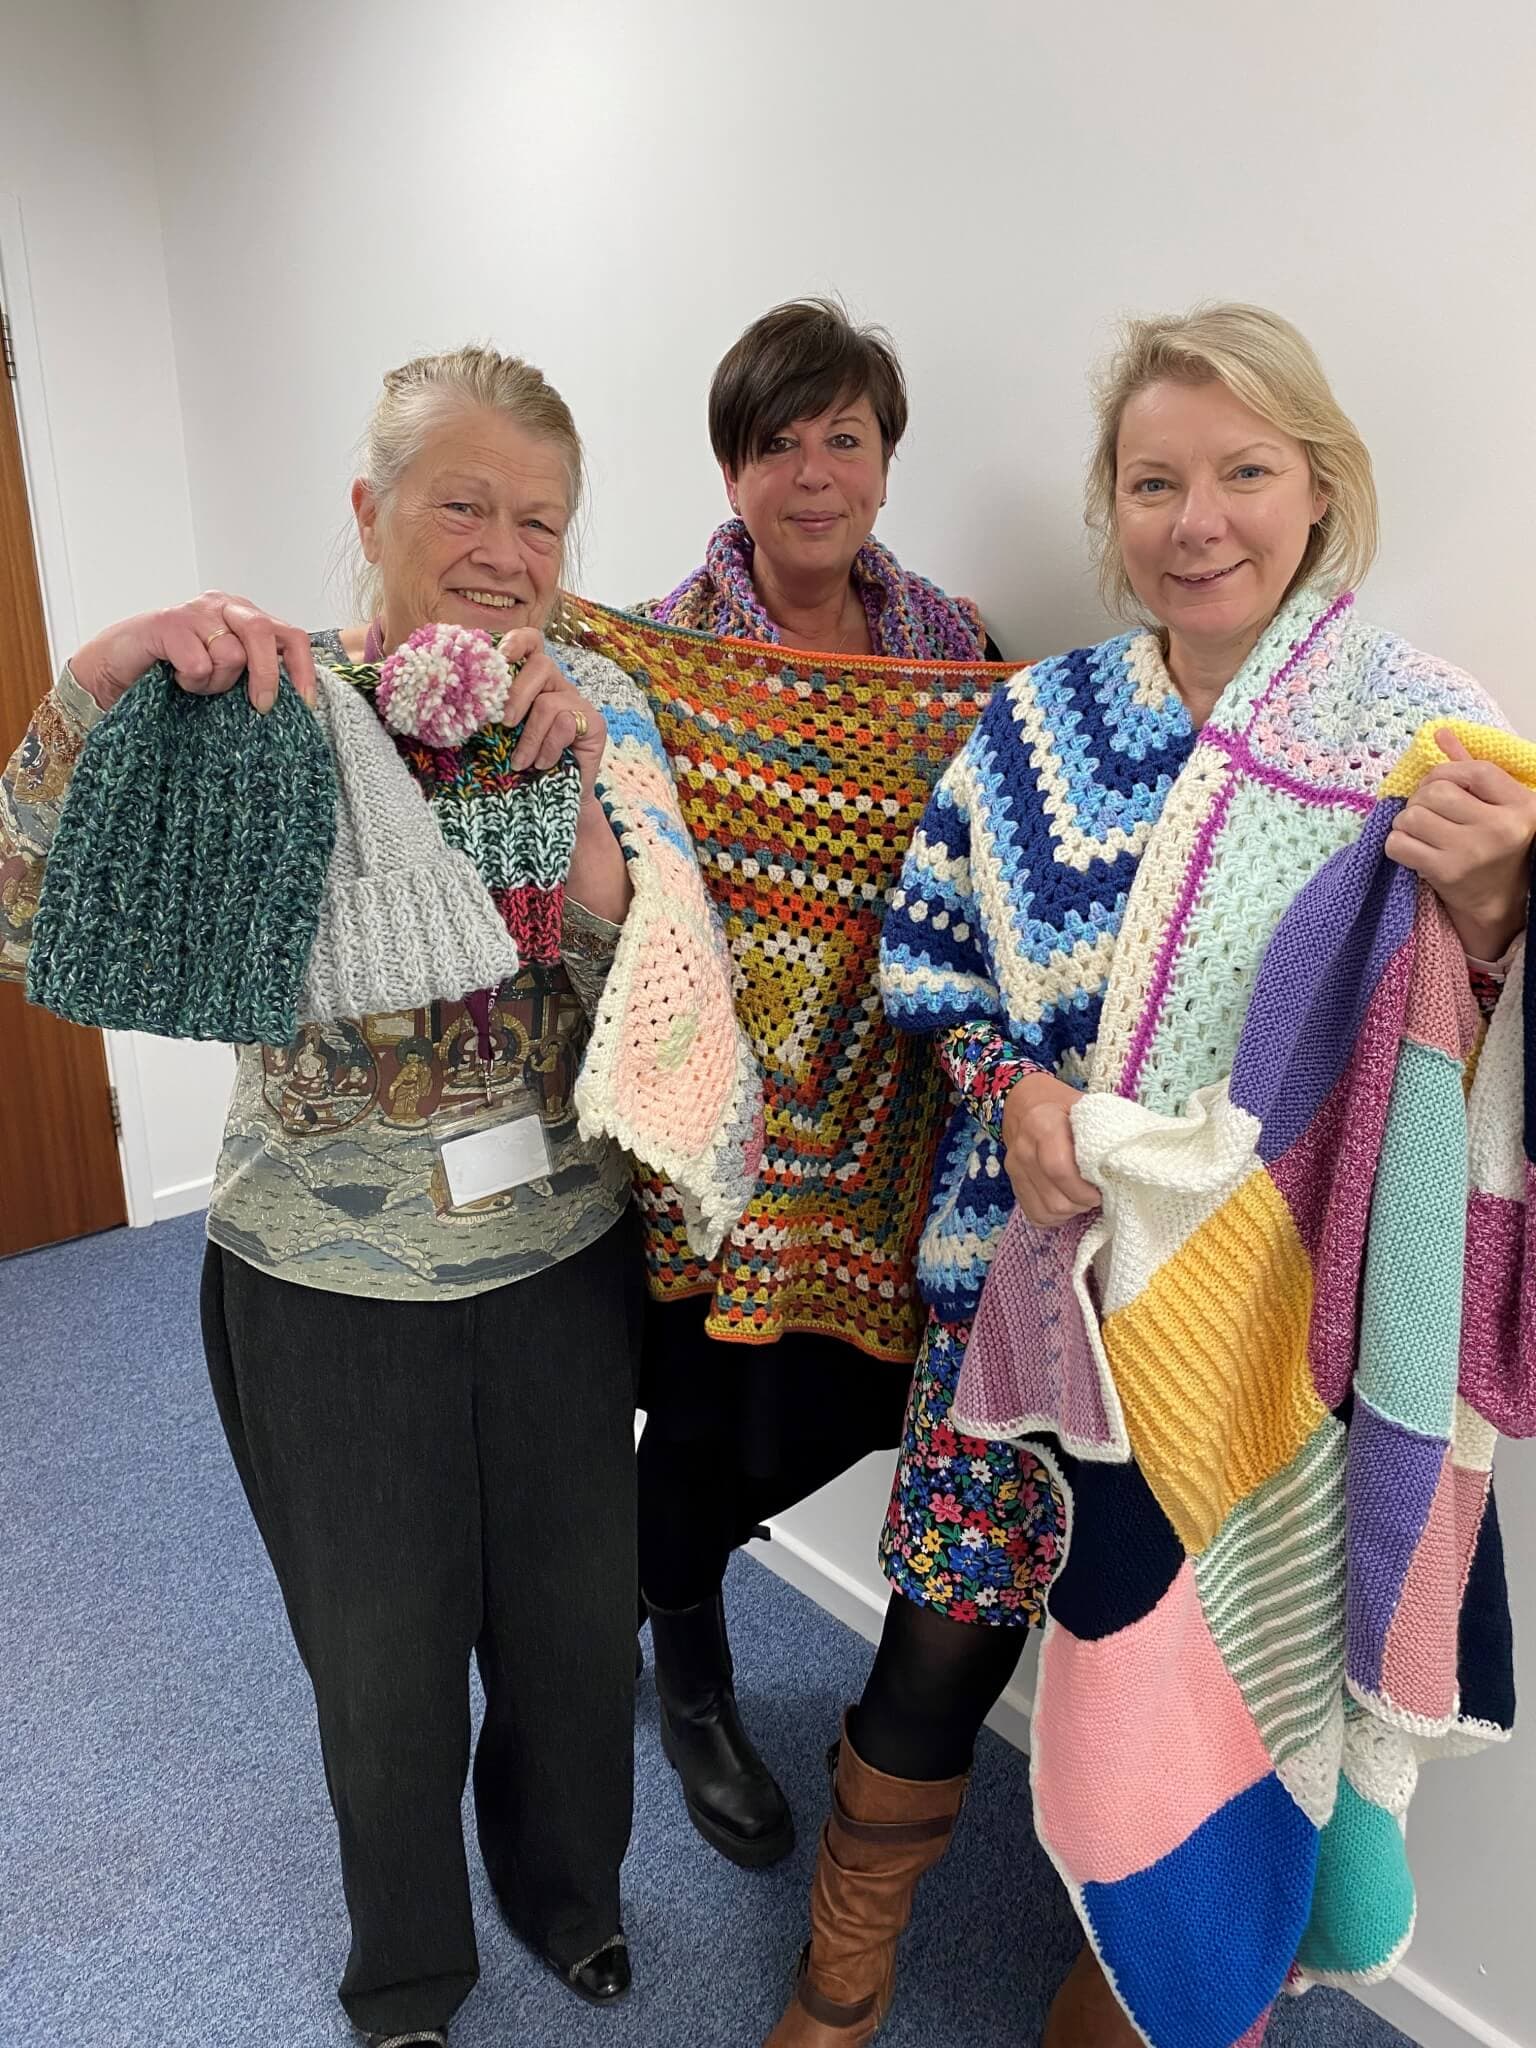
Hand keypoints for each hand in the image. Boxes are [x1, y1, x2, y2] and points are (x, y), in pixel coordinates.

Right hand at [69, 592, 317, 714]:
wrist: (115, 672)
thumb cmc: (176, 676)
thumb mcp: (226, 676)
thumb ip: (257, 674)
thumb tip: (300, 701)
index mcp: (246, 617)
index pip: (290, 636)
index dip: (303, 669)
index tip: (305, 704)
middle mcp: (224, 607)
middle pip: (264, 634)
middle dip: (266, 676)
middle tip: (259, 706)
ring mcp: (195, 611)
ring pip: (231, 654)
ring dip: (216, 682)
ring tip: (196, 683)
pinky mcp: (168, 623)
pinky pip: (199, 663)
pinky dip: (190, 682)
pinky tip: (175, 677)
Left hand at [499, 629, 605, 786]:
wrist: (555, 799)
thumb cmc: (524, 765)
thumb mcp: (501, 735)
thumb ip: (492, 712)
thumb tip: (466, 697)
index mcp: (533, 680)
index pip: (531, 643)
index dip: (518, 641)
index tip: (500, 656)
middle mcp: (557, 686)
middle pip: (541, 665)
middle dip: (517, 694)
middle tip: (503, 723)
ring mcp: (577, 704)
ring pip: (548, 702)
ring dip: (529, 736)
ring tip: (520, 762)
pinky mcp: (594, 724)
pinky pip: (565, 724)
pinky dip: (548, 747)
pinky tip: (543, 764)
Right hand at [999, 1070, 1100, 1227]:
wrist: (1024, 1102)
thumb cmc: (1062, 1105)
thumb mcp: (1085, 1107)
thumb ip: (1103, 1130)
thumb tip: (1131, 1158)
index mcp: (1043, 1126)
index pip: (1059, 1169)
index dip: (1083, 1189)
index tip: (1101, 1191)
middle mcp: (1024, 1150)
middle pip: (1055, 1199)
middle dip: (1081, 1204)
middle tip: (1096, 1195)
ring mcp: (1014, 1169)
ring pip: (1045, 1211)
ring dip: (1070, 1211)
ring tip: (1082, 1199)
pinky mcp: (1013, 1183)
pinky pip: (1034, 1215)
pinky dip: (1054, 1216)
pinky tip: (1066, 1202)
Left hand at [1386, 729, 1535, 959]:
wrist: (1497, 898)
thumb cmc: (1494, 842)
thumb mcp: (1495, 803)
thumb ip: (1470, 767)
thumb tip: (1440, 734)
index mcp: (1520, 806)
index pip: (1474, 771)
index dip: (1447, 772)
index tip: (1440, 783)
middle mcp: (1500, 828)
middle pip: (1436, 792)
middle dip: (1422, 798)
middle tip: (1427, 811)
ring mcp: (1472, 853)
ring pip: (1412, 816)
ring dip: (1406, 821)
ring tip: (1421, 831)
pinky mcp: (1446, 873)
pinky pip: (1398, 844)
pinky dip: (1396, 843)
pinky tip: (1412, 848)